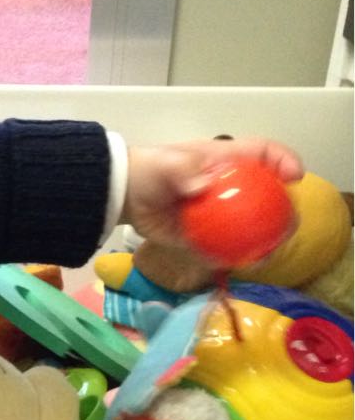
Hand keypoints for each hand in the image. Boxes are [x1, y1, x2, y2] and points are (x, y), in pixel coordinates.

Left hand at [121, 137, 302, 246]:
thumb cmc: (149, 171)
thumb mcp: (166, 164)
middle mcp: (232, 187)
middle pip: (269, 196)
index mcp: (227, 162)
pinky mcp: (208, 236)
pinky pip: (229, 248)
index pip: (264, 154)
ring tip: (268, 253)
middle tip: (287, 225)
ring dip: (268, 240)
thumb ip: (183, 171)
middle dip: (286, 210)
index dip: (284, 161)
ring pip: (255, 227)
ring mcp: (222, 214)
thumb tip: (200, 187)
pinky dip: (238, 257)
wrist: (126, 195)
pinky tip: (243, 265)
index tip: (294, 176)